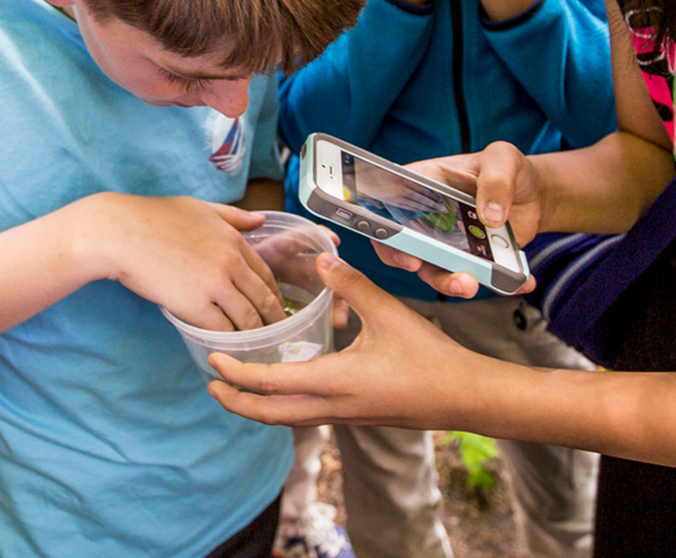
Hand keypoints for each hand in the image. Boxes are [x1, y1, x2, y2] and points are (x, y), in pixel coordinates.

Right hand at [80, 194, 287, 331]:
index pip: (265, 273)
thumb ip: (232, 216)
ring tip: (256, 346)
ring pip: (247, 318)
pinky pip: (222, 330)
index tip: (275, 306)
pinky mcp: (195, 306)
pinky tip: (229, 347)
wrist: (120, 232)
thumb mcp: (199, 207)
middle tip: (277, 334)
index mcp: (233, 239)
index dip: (273, 293)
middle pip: (263, 299)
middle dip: (273, 319)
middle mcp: (230, 262)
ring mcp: (215, 284)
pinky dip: (229, 341)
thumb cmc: (153, 217)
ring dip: (254, 335)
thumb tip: (261, 219)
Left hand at [209, 254, 487, 428]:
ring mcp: (343, 416)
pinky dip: (284, 404)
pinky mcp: (354, 416)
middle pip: (270, 415)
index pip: (271, 385)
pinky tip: (285, 384)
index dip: (238, 376)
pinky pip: (306, 415)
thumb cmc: (430, 358)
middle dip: (237, 402)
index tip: (213, 363)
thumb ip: (351, 285)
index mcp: (335, 383)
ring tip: (239, 386)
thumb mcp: (390, 313)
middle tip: (211, 385)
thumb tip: (321, 256)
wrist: (464, 397)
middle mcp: (333, 407)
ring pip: (288, 418)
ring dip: (259, 406)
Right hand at [372, 143, 545, 296]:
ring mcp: (450, 244)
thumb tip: (490, 216)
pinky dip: (500, 283)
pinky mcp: (475, 261)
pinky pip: (481, 278)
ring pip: (438, 270)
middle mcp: (429, 219)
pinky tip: (520, 282)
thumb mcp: (502, 158)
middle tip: (432, 270)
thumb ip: (496, 180)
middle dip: (420, 266)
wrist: (533, 192)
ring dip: (452, 282)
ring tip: (471, 284)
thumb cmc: (506, 167)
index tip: (405, 252)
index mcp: (423, 187)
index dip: (389, 235)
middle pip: (409, 248)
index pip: (390, 211)